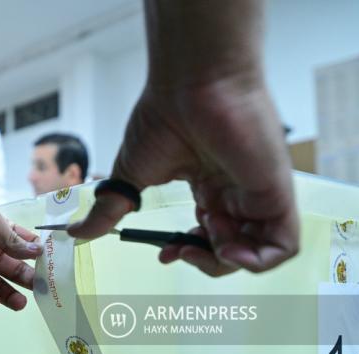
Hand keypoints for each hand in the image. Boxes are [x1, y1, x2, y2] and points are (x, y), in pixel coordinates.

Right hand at [68, 76, 298, 275]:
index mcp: (209, 185)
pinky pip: (282, 247)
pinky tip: (228, 249)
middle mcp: (236, 191)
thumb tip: (75, 232)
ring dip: (228, 263)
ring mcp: (258, 194)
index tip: (164, 254)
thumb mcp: (130, 175)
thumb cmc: (165, 117)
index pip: (208, 233)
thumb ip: (109, 209)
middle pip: (232, 247)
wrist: (192, 85)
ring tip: (206, 247)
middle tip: (180, 252)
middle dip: (205, 261)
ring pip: (259, 251)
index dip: (189, 252)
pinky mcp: (276, 194)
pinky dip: (258, 261)